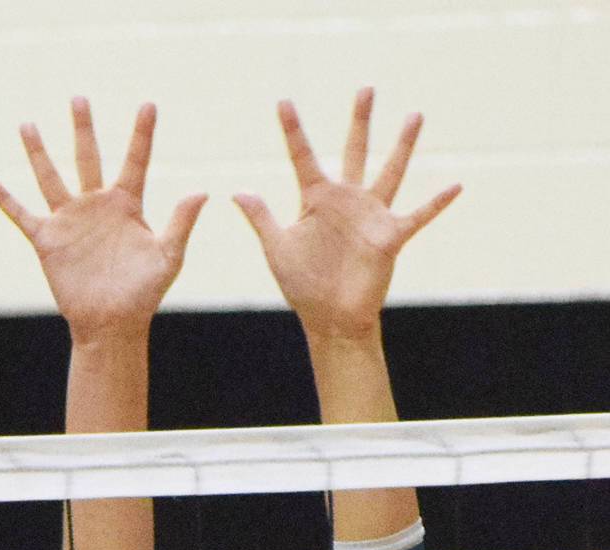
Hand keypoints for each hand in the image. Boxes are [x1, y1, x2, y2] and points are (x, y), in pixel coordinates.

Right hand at [0, 99, 204, 343]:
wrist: (111, 323)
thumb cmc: (144, 293)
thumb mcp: (168, 256)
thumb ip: (181, 222)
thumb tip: (202, 190)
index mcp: (128, 205)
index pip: (136, 161)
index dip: (142, 134)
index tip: (148, 104)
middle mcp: (96, 205)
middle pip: (88, 158)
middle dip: (83, 128)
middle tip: (78, 98)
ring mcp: (69, 220)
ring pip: (50, 178)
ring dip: (38, 152)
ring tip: (28, 124)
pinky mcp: (47, 240)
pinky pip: (21, 214)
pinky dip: (4, 198)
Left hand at [234, 88, 459, 341]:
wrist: (329, 317)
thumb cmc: (302, 284)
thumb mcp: (277, 248)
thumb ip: (262, 218)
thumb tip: (237, 191)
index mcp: (315, 199)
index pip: (303, 157)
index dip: (292, 130)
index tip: (283, 101)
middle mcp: (346, 200)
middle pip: (354, 151)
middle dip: (359, 121)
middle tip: (365, 88)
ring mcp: (371, 215)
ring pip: (390, 171)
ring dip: (402, 145)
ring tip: (414, 114)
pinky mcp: (390, 236)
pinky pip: (418, 216)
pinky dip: (435, 203)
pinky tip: (456, 185)